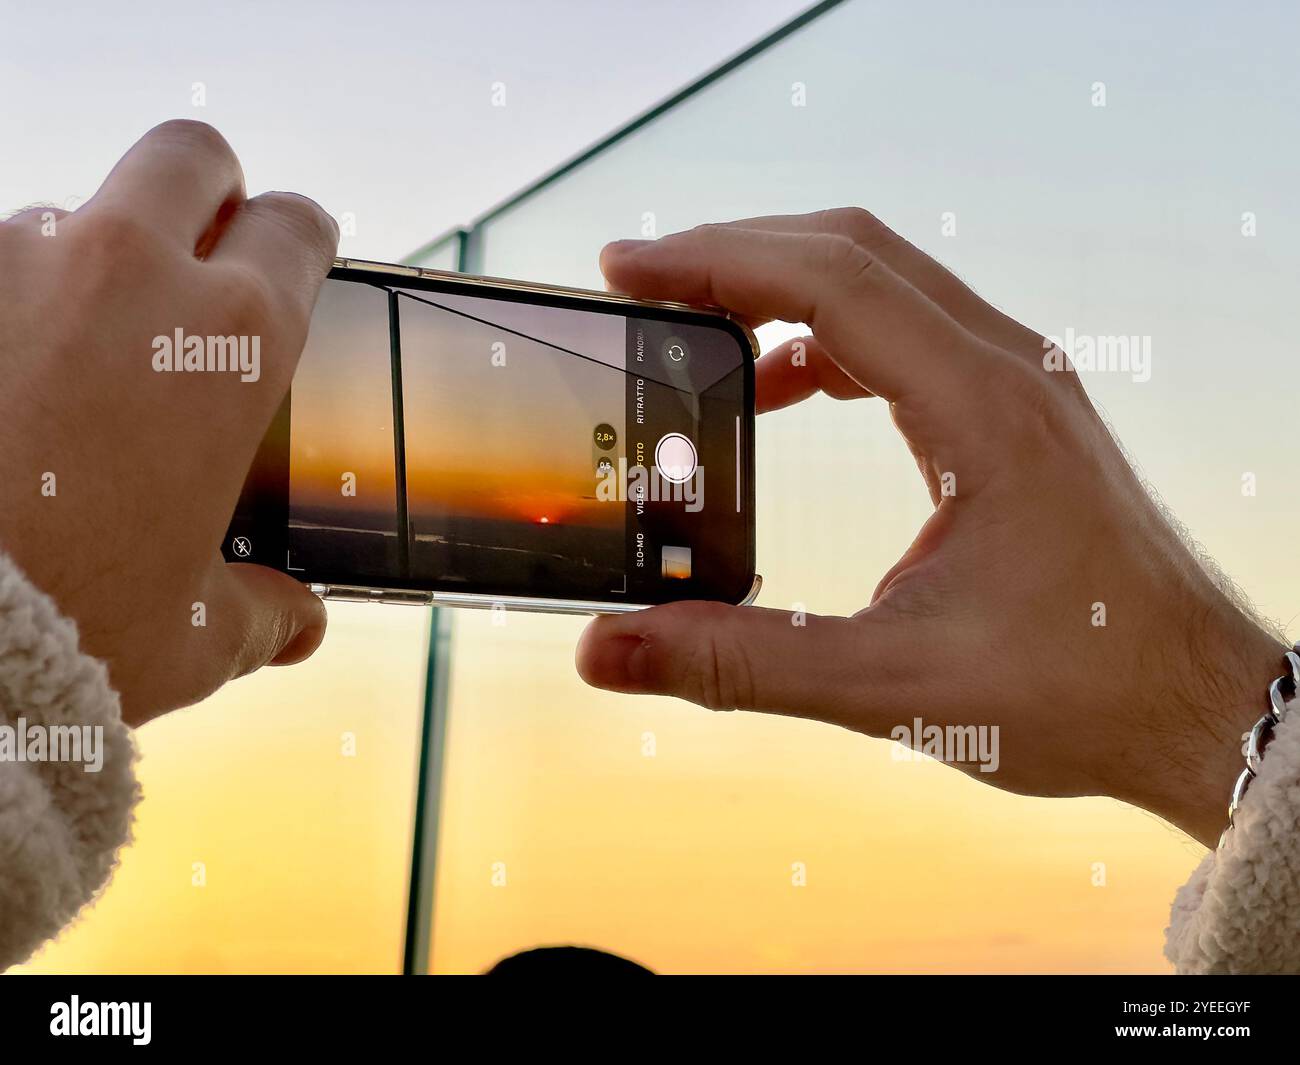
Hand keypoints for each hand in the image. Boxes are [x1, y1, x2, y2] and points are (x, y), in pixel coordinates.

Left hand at [0, 120, 337, 725]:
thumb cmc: (69, 629)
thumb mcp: (194, 636)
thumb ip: (258, 614)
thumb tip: (292, 621)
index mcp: (234, 341)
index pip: (296, 227)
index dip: (299, 244)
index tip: (289, 265)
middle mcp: (132, 271)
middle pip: (190, 157)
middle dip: (206, 194)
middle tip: (197, 257)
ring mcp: (15, 260)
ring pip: (71, 211)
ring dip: (85, 263)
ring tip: (67, 359)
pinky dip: (3, 307)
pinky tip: (2, 385)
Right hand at [577, 208, 1289, 847]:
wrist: (1193, 705)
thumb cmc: (1078, 690)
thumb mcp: (891, 683)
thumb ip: (738, 663)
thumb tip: (611, 651)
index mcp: (983, 411)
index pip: (830, 282)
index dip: (715, 259)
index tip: (627, 268)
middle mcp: (1007, 371)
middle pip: (852, 252)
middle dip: (736, 254)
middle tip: (644, 282)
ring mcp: (1018, 383)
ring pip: (882, 282)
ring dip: (782, 290)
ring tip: (700, 334)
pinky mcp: (1014, 410)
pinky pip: (907, 333)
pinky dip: (828, 339)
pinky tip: (785, 389)